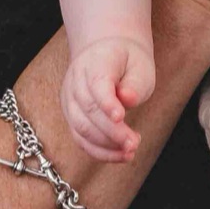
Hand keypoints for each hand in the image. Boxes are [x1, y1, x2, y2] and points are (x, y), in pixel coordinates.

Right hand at [62, 37, 154, 165]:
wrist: (105, 52)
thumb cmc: (126, 61)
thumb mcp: (140, 66)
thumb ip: (135, 84)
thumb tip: (128, 99)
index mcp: (95, 62)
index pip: (96, 84)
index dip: (107, 102)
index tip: (121, 117)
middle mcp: (76, 81)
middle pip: (89, 110)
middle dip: (112, 132)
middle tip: (134, 143)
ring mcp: (69, 99)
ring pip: (81, 128)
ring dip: (106, 145)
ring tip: (130, 151)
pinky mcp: (71, 116)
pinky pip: (80, 138)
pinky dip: (99, 151)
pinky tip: (119, 155)